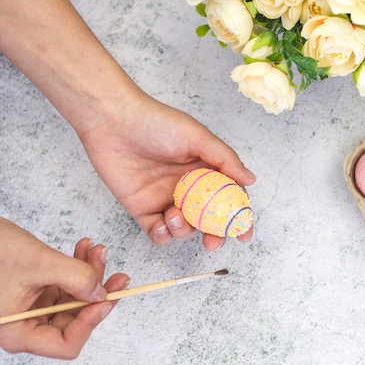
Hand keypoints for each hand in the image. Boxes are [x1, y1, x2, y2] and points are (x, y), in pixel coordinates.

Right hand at [0, 205, 129, 358]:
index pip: (67, 344)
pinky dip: (81, 268)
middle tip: (119, 276)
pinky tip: (86, 248)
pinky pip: (71, 286)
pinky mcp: (42, 294)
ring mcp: (37, 310)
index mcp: (19, 334)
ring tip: (98, 250)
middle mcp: (28, 327)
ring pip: (78, 300)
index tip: (106, 299)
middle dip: (98, 295)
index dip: (90, 323)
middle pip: (77, 321)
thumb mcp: (42, 263)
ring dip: (92, 275)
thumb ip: (76, 279)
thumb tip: (103, 293)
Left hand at [76, 92, 256, 250]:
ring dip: (183, 231)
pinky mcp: (141, 208)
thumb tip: (250, 180)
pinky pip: (156, 232)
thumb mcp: (197, 137)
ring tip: (174, 215)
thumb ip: (225, 160)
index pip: (227, 200)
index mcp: (204, 171)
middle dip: (213, 236)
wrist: (114, 121)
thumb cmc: (156, 122)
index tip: (242, 234)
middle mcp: (187, 188)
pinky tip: (161, 223)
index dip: (237, 219)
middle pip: (207, 221)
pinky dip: (161, 235)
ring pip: (183, 230)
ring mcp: (164, 200)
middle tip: (212, 243)